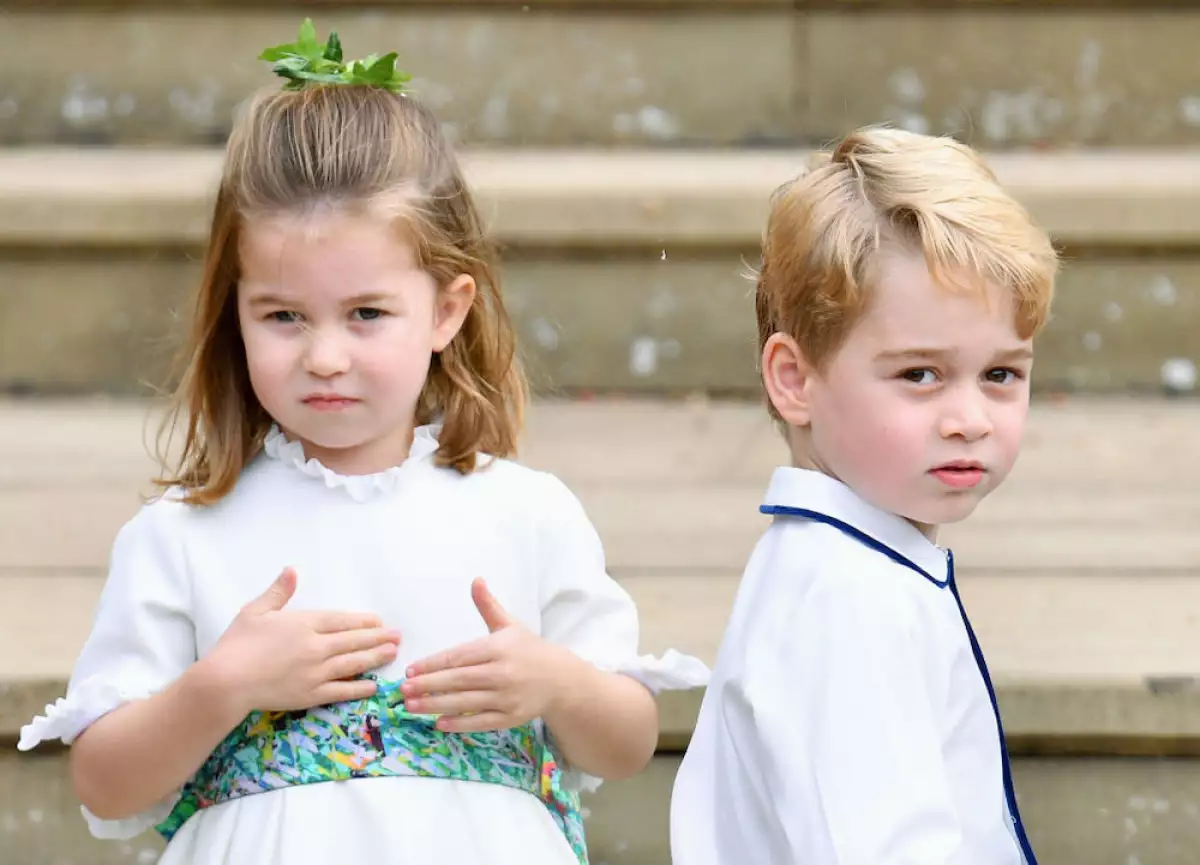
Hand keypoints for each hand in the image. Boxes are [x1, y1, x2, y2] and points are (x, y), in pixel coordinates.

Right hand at [203, 568, 400, 715]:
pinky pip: (341, 691)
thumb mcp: (255, 611)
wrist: (225, 682)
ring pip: (353, 663)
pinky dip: (360, 687)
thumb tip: (292, 570)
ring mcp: (316, 672)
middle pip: (353, 641)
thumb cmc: (237, 644)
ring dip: (375, 657)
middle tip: (397, 636)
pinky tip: (373, 685)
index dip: (362, 621)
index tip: (378, 621)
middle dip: (377, 638)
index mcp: (304, 624)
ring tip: (393, 653)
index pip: (341, 621)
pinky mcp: (311, 695)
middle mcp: (316, 647)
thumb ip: (278, 592)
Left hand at [402, 578, 578, 732]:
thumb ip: (488, 605)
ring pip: (465, 703)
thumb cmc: (529, 650)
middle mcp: (502, 673)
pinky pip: (480, 722)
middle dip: (428, 685)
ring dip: (436, 705)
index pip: (459, 656)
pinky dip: (459, 724)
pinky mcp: (510, 718)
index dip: (433, 664)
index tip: (411, 670)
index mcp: (498, 648)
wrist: (560, 679)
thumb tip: (476, 580)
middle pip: (458, 680)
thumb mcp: (509, 625)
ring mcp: (507, 698)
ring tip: (411, 706)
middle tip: (403, 690)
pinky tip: (438, 723)